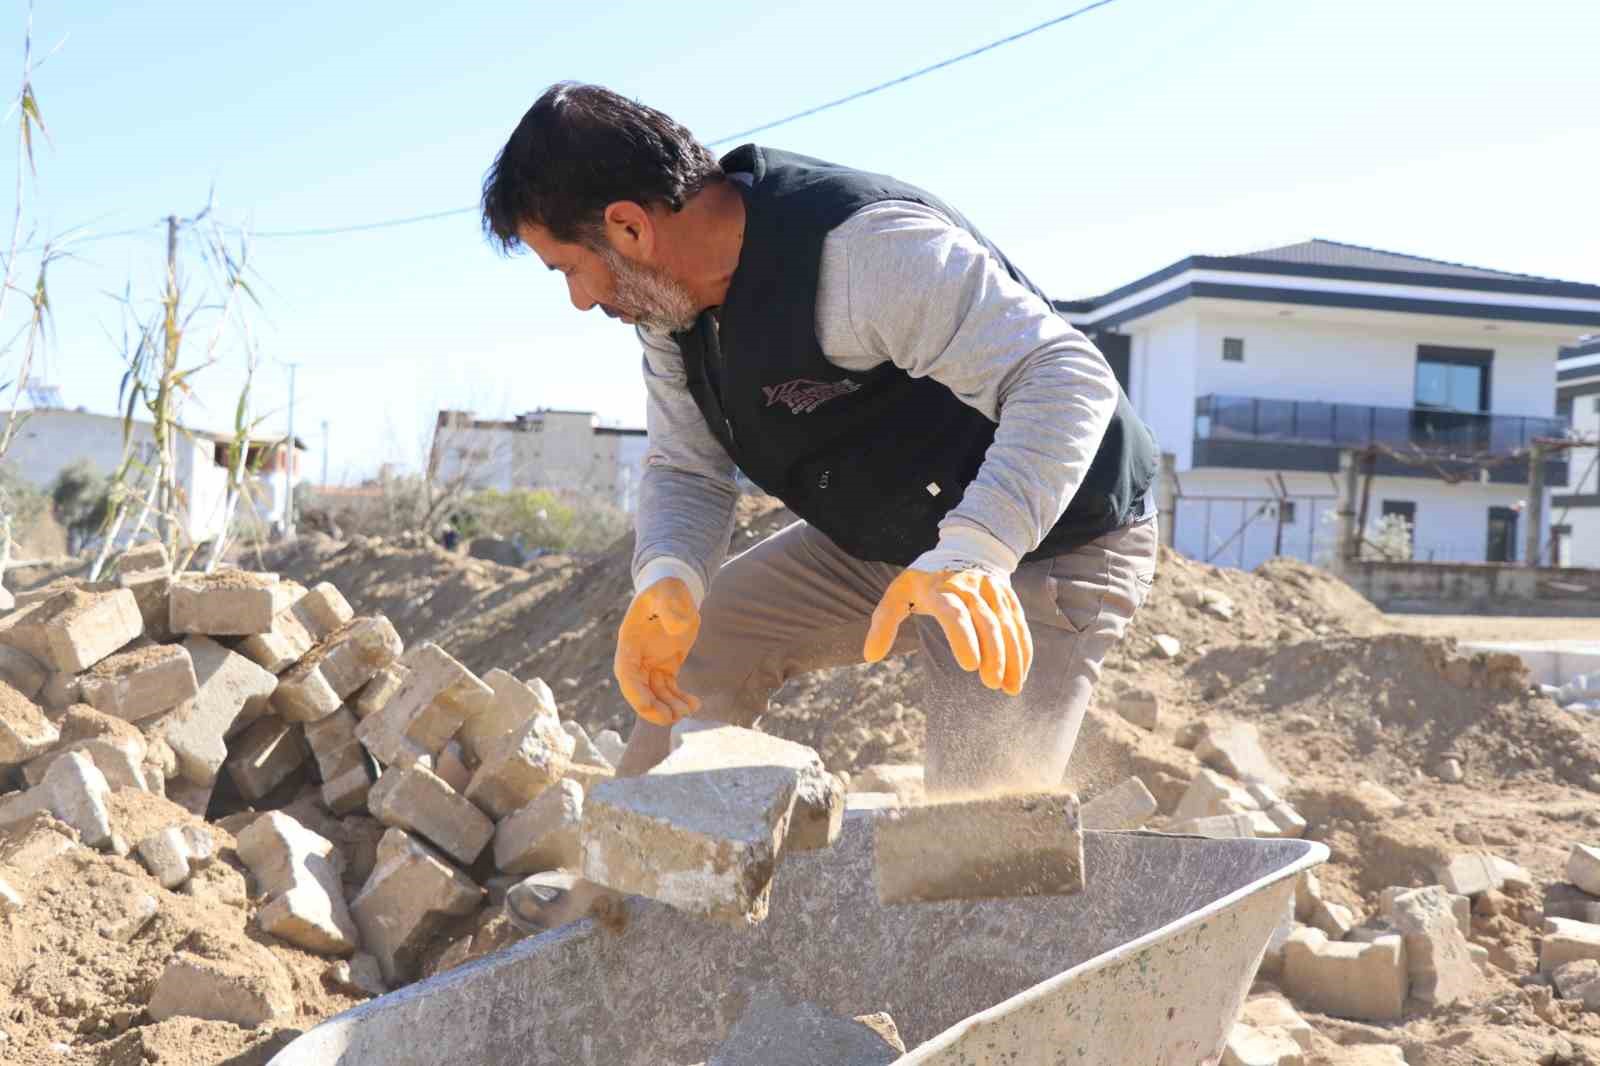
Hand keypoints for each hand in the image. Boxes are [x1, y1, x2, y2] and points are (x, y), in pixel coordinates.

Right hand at [614, 578, 701, 725]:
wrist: (676, 591)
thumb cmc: (668, 588)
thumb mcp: (670, 591)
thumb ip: (672, 605)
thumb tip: (678, 626)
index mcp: (630, 641)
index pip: (626, 672)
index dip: (634, 691)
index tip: (647, 705)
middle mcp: (636, 657)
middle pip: (638, 690)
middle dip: (652, 707)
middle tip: (672, 718)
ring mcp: (650, 664)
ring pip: (655, 694)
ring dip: (669, 707)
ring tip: (689, 710)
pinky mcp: (666, 667)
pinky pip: (670, 690)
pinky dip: (680, 700)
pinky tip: (696, 704)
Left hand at [863, 568, 1033, 694]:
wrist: (967, 546)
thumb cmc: (926, 579)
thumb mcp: (899, 592)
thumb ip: (884, 622)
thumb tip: (870, 656)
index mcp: (941, 589)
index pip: (954, 613)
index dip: (963, 637)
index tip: (970, 666)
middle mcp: (971, 589)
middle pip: (986, 623)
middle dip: (993, 654)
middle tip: (990, 683)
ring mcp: (993, 592)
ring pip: (1007, 626)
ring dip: (1011, 658)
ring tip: (1009, 688)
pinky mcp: (1008, 598)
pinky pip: (1018, 625)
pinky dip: (1022, 651)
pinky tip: (1019, 676)